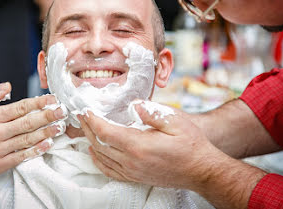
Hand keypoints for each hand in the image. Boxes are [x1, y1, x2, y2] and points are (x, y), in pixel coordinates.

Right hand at [0, 82, 67, 188]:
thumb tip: (8, 86)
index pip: (20, 108)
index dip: (38, 103)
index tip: (51, 99)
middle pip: (27, 123)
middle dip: (47, 116)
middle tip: (62, 111)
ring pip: (27, 140)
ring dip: (46, 133)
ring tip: (59, 126)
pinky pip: (21, 157)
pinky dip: (35, 151)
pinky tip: (46, 145)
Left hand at [80, 104, 265, 208]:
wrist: (201, 170)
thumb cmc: (190, 144)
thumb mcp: (175, 121)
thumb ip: (151, 111)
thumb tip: (133, 104)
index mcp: (138, 145)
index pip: (104, 132)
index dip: (91, 119)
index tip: (84, 109)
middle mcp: (131, 161)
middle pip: (98, 144)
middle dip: (87, 128)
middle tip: (81, 114)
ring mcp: (132, 171)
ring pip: (101, 157)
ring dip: (90, 141)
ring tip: (86, 127)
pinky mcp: (135, 177)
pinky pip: (109, 170)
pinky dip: (98, 160)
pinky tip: (95, 151)